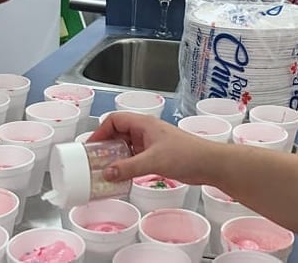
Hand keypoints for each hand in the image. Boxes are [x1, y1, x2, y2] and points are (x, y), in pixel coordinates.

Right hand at [90, 112, 218, 184]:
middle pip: (118, 132)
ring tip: (103, 171)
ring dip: (115, 156)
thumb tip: (106, 174)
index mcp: (143, 124)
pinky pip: (135, 157)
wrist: (208, 163)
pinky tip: (121, 177)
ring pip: (126, 146)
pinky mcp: (157, 155)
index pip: (115, 120)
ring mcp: (151, 143)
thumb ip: (128, 168)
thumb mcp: (153, 161)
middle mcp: (146, 131)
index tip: (90, 148)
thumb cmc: (185, 155)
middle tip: (93, 162)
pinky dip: (125, 165)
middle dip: (105, 145)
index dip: (100, 131)